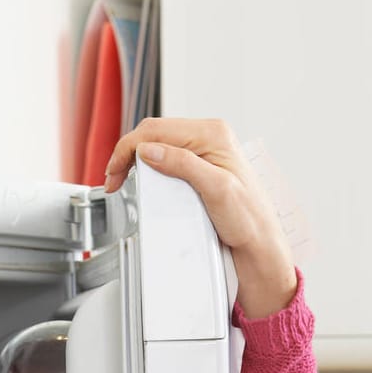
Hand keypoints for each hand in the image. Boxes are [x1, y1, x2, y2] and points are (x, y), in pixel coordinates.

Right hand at [106, 118, 297, 318]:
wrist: (258, 242)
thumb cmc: (247, 219)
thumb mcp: (216, 190)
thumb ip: (183, 165)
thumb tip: (149, 150)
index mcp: (213, 134)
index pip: (156, 130)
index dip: (128, 149)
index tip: (113, 172)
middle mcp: (210, 136)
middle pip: (154, 133)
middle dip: (128, 153)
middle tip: (113, 180)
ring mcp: (205, 149)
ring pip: (158, 143)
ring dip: (137, 159)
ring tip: (123, 178)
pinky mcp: (201, 163)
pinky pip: (167, 155)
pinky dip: (150, 165)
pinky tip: (144, 177)